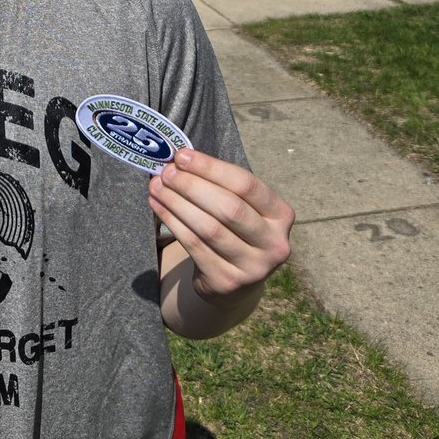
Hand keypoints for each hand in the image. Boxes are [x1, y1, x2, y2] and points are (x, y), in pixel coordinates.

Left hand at [149, 148, 293, 306]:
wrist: (237, 281)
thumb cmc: (235, 229)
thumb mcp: (241, 207)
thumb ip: (219, 185)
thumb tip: (180, 161)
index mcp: (281, 215)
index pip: (247, 185)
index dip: (212, 168)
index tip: (182, 156)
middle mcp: (274, 243)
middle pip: (229, 208)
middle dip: (192, 186)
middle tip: (167, 172)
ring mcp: (253, 267)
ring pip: (208, 228)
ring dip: (177, 203)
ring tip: (157, 187)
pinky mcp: (227, 282)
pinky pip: (194, 245)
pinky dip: (172, 222)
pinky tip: (158, 206)